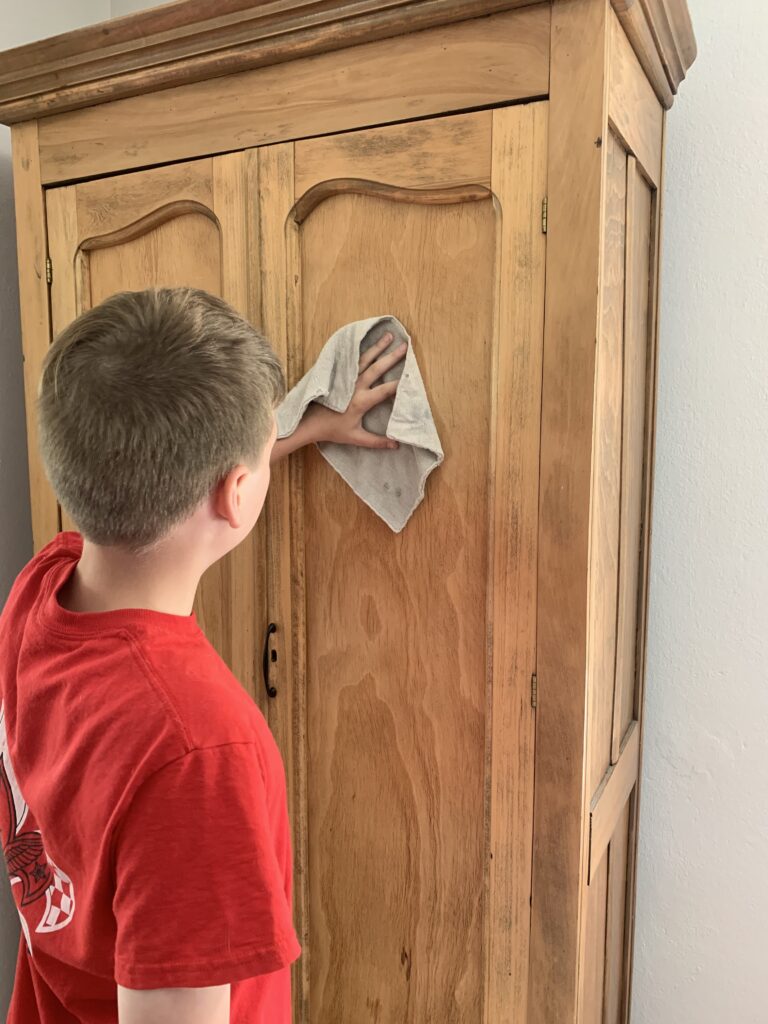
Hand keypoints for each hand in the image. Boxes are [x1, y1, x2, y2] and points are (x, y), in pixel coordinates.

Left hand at [269, 333, 407, 464]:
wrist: (308, 422)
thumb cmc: (332, 430)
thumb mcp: (355, 438)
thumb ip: (377, 441)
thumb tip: (396, 445)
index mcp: (361, 401)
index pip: (385, 390)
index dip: (400, 383)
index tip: (412, 375)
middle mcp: (354, 386)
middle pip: (377, 368)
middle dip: (392, 356)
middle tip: (405, 345)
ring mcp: (345, 378)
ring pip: (364, 359)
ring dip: (377, 347)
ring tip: (388, 335)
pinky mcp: (337, 375)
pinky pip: (350, 360)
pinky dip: (359, 349)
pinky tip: (364, 340)